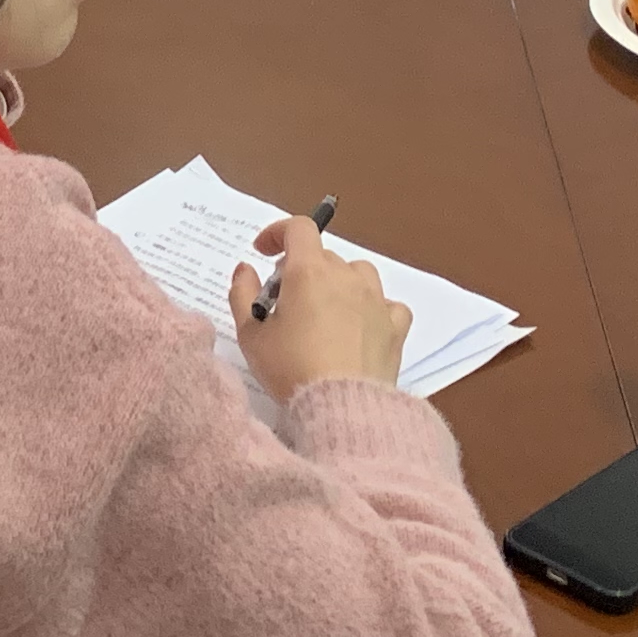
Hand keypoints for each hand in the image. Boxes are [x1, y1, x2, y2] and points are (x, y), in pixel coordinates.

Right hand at [230, 218, 411, 400]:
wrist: (342, 408)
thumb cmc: (291, 369)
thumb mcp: (251, 335)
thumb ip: (242, 294)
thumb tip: (247, 269)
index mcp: (308, 272)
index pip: (298, 229)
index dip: (277, 233)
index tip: (262, 252)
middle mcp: (346, 277)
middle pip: (323, 256)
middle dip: (302, 270)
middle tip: (286, 302)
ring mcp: (375, 301)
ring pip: (358, 273)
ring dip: (340, 282)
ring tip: (326, 311)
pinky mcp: (395, 328)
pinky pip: (389, 305)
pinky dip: (375, 308)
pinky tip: (363, 326)